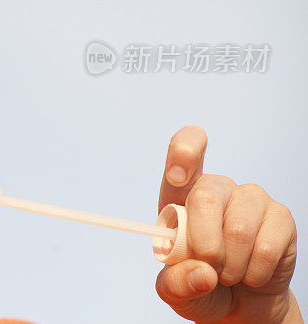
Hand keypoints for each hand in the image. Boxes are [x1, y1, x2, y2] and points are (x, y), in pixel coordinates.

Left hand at [155, 125, 301, 322]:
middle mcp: (214, 187)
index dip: (182, 154)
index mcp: (180, 194)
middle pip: (205, 198)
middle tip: (208, 267)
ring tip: (228, 273)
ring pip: (238, 229)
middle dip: (204, 247)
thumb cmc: (200, 285)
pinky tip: (251, 272)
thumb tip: (202, 273)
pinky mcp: (280, 217)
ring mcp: (250, 198)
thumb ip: (177, 284)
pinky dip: (254, 273)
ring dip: (231, 266)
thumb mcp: (175, 291)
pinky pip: (266, 247)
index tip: (177, 175)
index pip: (182, 153)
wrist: (239, 302)